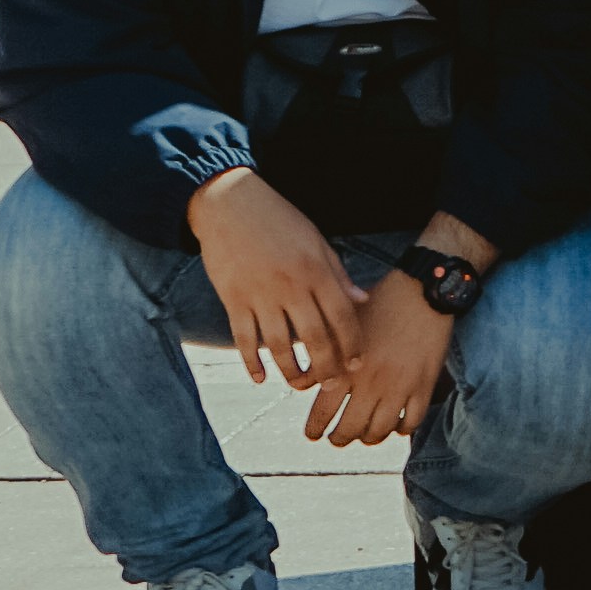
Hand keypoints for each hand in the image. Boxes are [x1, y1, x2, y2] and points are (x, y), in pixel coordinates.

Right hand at [186, 166, 365, 390]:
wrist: (229, 203)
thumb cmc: (278, 219)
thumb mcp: (316, 240)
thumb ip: (338, 273)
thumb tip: (361, 301)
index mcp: (316, 271)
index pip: (342, 317)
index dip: (352, 345)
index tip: (357, 366)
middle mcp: (291, 286)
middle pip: (315, 338)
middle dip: (327, 368)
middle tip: (332, 386)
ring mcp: (260, 294)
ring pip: (279, 346)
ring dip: (291, 372)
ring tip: (299, 385)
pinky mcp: (233, 299)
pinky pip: (244, 338)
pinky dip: (252, 362)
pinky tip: (260, 378)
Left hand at [310, 271, 457, 446]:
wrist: (421, 292)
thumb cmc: (379, 304)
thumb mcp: (342, 327)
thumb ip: (323, 356)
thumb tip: (304, 384)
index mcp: (346, 369)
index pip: (322, 414)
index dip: (315, 430)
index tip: (313, 435)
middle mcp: (370, 384)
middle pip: (350, 430)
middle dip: (339, 439)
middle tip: (337, 439)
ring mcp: (399, 387)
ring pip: (380, 431)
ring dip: (370, 438)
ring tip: (365, 435)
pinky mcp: (424, 386)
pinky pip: (412, 422)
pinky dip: (402, 429)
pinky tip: (397, 425)